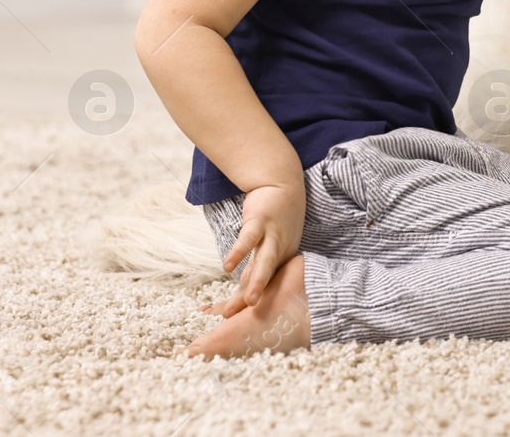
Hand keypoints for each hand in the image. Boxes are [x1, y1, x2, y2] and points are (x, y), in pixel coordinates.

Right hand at [200, 178, 305, 320]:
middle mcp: (280, 250)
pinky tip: (227, 267)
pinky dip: (238, 253)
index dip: (258, 304)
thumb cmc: (276, 219)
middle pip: (268, 279)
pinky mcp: (260, 221)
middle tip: (249, 322)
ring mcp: (272, 236)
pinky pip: (248, 239)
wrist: (282, 184)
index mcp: (283, 258)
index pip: (268, 285)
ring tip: (247, 302)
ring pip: (265, 262)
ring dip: (256, 282)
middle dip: (259, 300)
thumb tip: (240, 292)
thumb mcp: (269, 245)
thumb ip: (255, 268)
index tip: (248, 326)